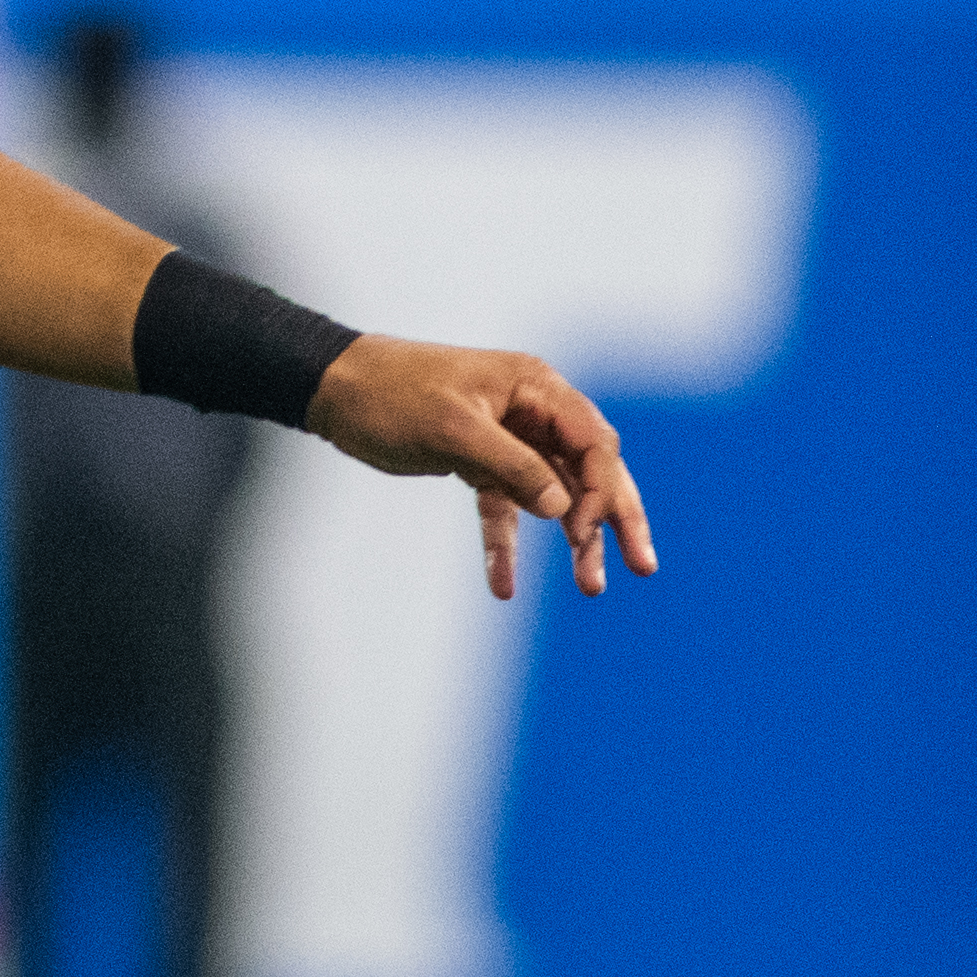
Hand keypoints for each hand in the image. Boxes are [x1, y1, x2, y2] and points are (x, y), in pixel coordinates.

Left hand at [309, 336, 659, 602]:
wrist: (334, 390)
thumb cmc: (392, 394)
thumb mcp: (453, 429)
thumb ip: (512, 466)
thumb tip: (562, 508)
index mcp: (537, 389)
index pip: (594, 443)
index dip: (600, 490)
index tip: (585, 534)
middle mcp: (533, 412)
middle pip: (589, 471)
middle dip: (613, 519)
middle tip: (642, 566)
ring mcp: (508, 440)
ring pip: (553, 494)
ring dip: (570, 540)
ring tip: (592, 586)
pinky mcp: (478, 464)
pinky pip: (503, 509)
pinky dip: (505, 544)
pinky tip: (502, 586)